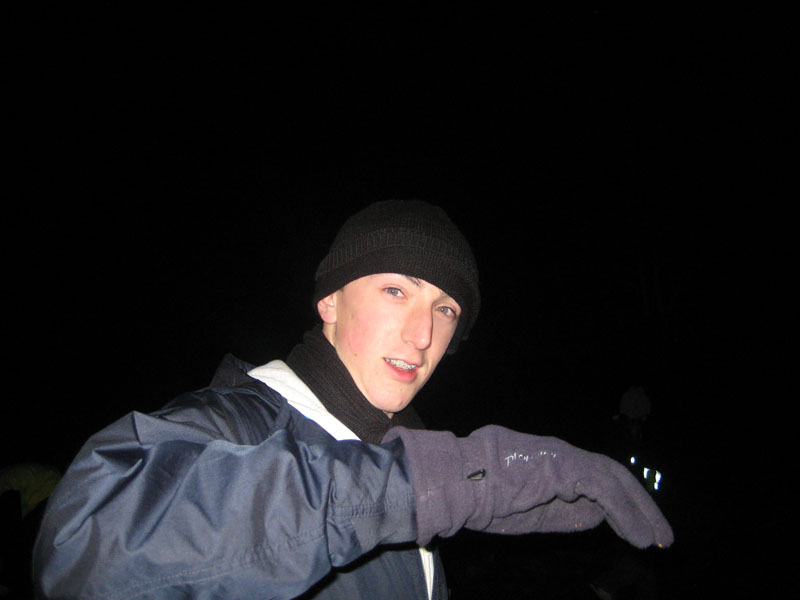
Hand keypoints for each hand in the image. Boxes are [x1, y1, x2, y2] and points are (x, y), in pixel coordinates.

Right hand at [384, 425, 673, 548]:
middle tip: (660, 536)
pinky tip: (639, 534)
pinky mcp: (564, 465)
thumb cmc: (482, 499)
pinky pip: (604, 488)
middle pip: (612, 476)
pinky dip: (626, 511)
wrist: (457, 483)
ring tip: (658, 539)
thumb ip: (566, 512)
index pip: (597, 480)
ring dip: (640, 511)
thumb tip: (601, 517)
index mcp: (552, 464)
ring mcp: (564, 456)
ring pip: (614, 479)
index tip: (639, 531)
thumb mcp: (533, 513)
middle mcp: (563, 454)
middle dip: (640, 506)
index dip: (622, 505)